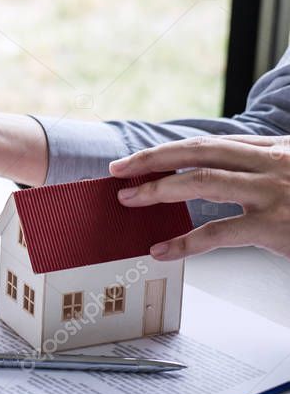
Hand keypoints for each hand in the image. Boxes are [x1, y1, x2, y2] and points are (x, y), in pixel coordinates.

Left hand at [109, 135, 289, 259]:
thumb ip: (265, 171)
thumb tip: (223, 177)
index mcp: (275, 151)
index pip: (210, 144)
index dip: (170, 150)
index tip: (140, 159)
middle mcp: (271, 164)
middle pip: (199, 152)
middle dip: (153, 159)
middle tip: (119, 170)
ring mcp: (273, 193)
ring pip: (202, 181)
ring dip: (159, 188)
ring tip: (130, 199)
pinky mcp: (275, 225)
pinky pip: (218, 232)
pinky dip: (184, 242)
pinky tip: (162, 250)